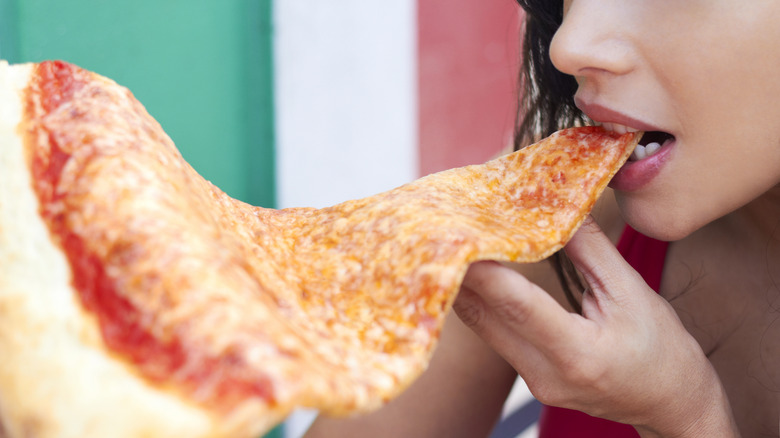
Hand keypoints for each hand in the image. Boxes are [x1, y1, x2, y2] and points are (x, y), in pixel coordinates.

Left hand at [453, 217, 738, 436]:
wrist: (670, 402)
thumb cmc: (661, 349)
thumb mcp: (633, 293)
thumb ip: (591, 250)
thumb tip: (558, 206)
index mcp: (580, 354)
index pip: (519, 307)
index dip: (485, 272)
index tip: (459, 239)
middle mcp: (547, 375)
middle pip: (487, 319)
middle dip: (460, 273)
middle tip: (440, 232)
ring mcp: (534, 383)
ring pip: (483, 327)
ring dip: (465, 286)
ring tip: (451, 244)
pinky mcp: (528, 380)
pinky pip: (493, 335)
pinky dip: (482, 302)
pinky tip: (473, 273)